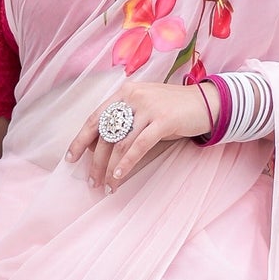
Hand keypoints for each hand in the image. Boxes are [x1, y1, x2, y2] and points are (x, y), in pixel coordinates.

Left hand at [67, 78, 215, 190]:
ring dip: (110, 168)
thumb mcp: (145, 108)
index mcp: (124, 92)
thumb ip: (125, 120)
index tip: (71, 159)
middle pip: (105, 134)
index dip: (81, 139)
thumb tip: (100, 147)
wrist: (207, 102)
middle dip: (95, 161)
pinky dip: (127, 163)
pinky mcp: (163, 120)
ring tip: (107, 186)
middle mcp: (133, 97)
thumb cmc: (173, 109)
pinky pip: (139, 146)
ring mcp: (148, 107)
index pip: (95, 118)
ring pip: (120, 143)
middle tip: (91, 182)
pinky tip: (120, 176)